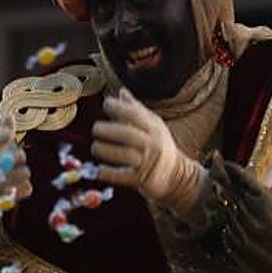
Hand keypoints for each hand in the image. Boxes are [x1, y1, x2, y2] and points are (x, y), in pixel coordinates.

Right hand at [0, 121, 32, 239]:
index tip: (9, 134)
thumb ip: (0, 134)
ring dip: (20, 174)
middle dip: (14, 157)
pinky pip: (12, 193)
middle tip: (22, 155)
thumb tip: (9, 114)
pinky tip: (16, 187)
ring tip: (23, 172)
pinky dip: (19, 189)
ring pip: (7, 179)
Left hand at [91, 89, 204, 213]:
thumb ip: (136, 110)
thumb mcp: (153, 126)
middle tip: (95, 128)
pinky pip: (122, 176)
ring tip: (94, 147)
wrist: (176, 176)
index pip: (136, 115)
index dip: (120, 107)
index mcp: (155, 128)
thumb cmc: (160, 146)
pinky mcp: (142, 180)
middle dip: (109, 130)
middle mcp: (153, 144)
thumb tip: (121, 92)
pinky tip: (97, 170)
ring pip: (125, 155)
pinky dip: (108, 173)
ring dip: (106, 150)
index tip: (106, 103)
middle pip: (128, 134)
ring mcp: (148, 163)